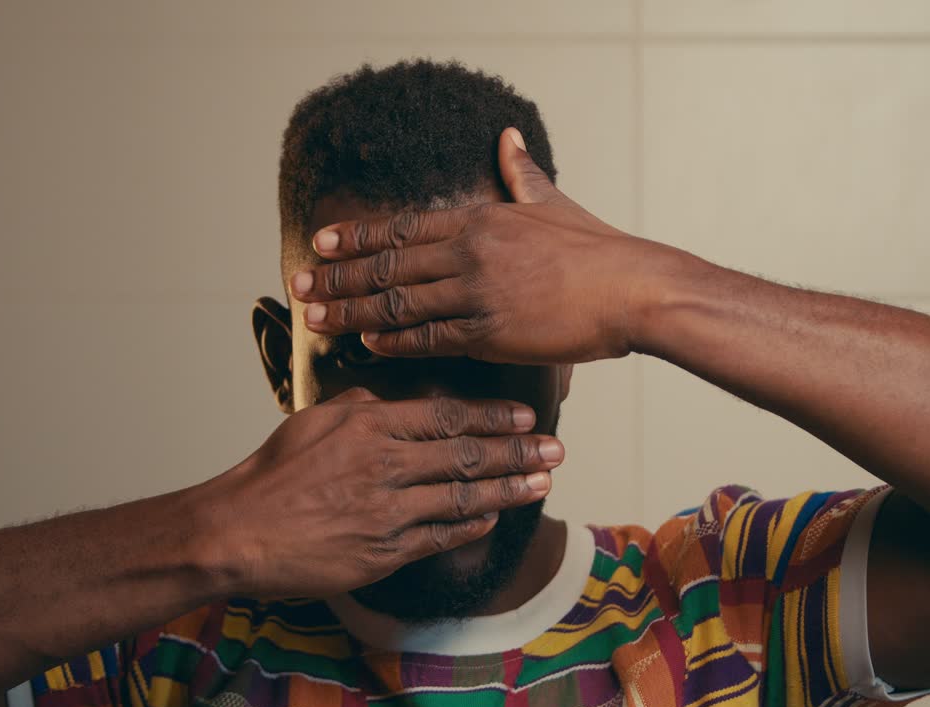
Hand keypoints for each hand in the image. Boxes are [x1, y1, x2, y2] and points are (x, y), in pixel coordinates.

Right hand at [199, 386, 564, 598]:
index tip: (524, 417)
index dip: (493, 417)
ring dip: (510, 488)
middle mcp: (386, 465)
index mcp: (370, 426)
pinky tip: (495, 514)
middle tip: (554, 449)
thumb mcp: (315, 420)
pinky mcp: (385, 552)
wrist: (238, 533)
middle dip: (519, 452)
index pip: (447, 415)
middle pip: (468, 454)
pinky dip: (474, 523)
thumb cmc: (272, 475)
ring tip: (542, 482)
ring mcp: (388, 512)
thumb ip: (364, 406)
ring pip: (464, 496)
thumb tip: (399, 401)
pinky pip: (443, 536)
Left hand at [288, 127, 681, 364]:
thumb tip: (507, 138)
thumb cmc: (598, 249)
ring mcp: (478, 294)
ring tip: (315, 320)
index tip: (319, 243)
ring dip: (351, 312)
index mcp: (481, 218)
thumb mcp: (553, 202)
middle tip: (297, 286)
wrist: (632, 289)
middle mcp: (470, 252)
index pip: (402, 226)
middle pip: (387, 264)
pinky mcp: (491, 334)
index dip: (355, 235)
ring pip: (398, 303)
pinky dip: (394, 342)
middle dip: (336, 277)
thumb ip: (521, 173)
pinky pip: (429, 338)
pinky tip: (367, 345)